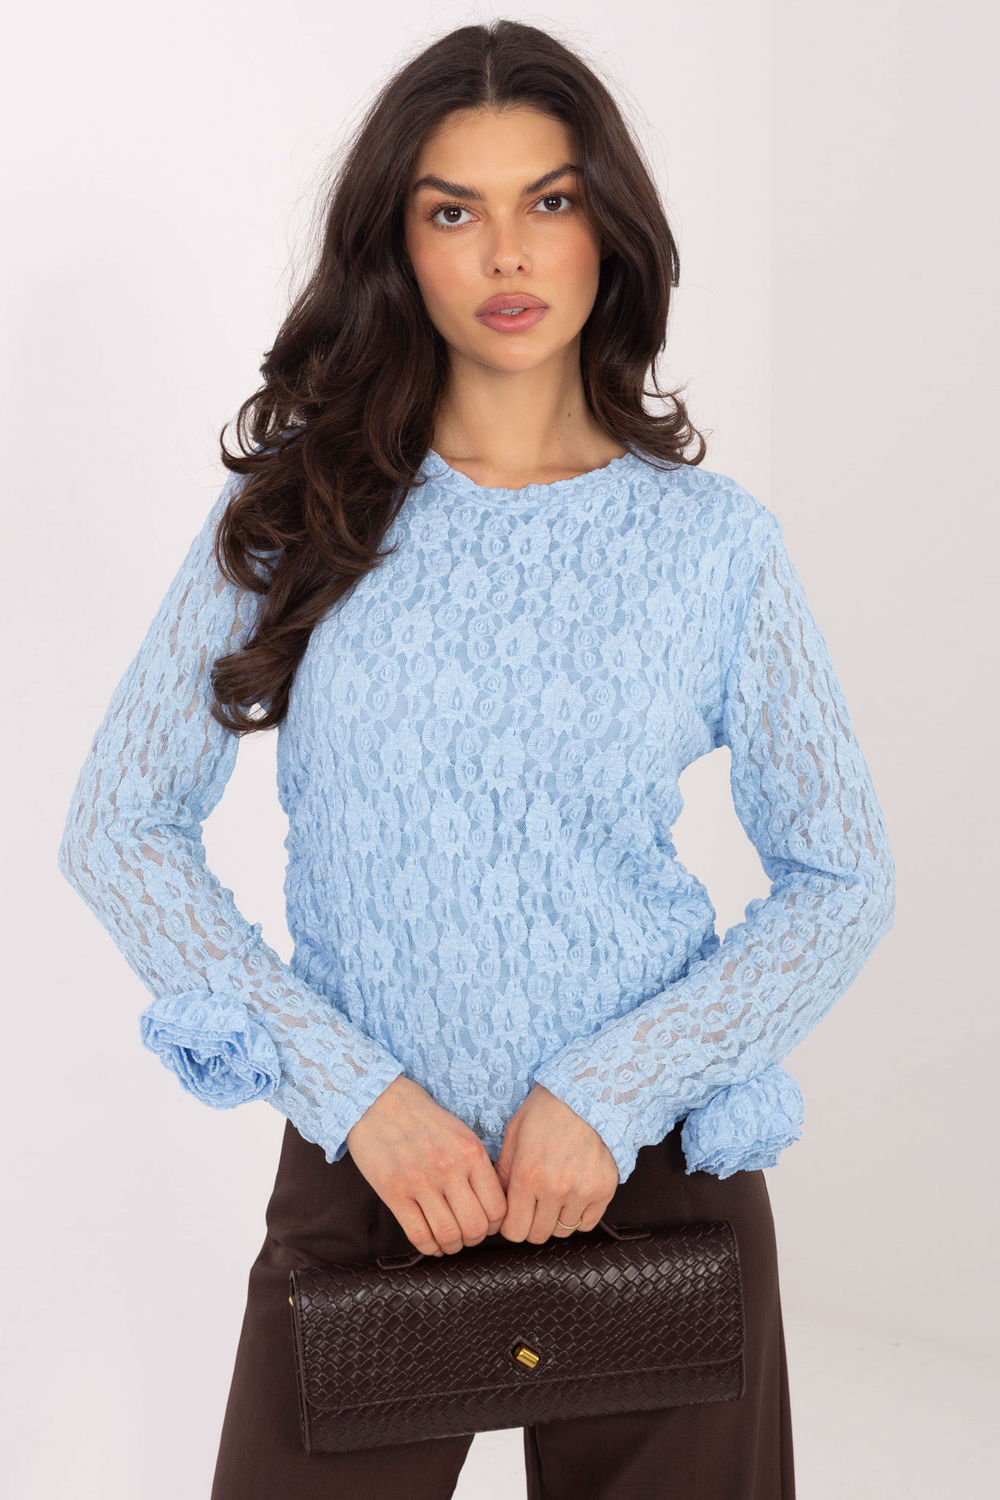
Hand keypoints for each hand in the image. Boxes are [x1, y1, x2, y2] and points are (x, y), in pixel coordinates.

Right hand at [346, 1075, 507, 1256]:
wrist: (378, 1102)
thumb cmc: (423, 1119)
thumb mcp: (461, 1133)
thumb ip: (477, 1165)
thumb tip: (490, 1203)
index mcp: (471, 1152)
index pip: (497, 1207)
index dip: (495, 1225)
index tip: (486, 1224)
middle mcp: (449, 1167)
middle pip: (475, 1227)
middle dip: (474, 1239)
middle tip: (467, 1235)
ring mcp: (420, 1181)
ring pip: (448, 1235)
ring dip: (452, 1246)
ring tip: (449, 1241)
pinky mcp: (394, 1192)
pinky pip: (418, 1234)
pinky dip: (428, 1247)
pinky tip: (430, 1242)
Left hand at [493, 1084, 618, 1243]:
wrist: (587, 1094)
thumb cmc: (547, 1110)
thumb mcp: (514, 1133)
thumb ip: (502, 1171)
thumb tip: (497, 1201)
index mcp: (527, 1175)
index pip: (513, 1230)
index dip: (509, 1226)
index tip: (513, 1215)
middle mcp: (555, 1188)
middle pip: (537, 1236)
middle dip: (530, 1225)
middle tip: (533, 1207)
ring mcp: (582, 1191)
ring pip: (562, 1231)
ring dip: (554, 1220)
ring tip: (554, 1197)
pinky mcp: (604, 1190)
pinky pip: (587, 1224)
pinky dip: (578, 1216)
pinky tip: (573, 1196)